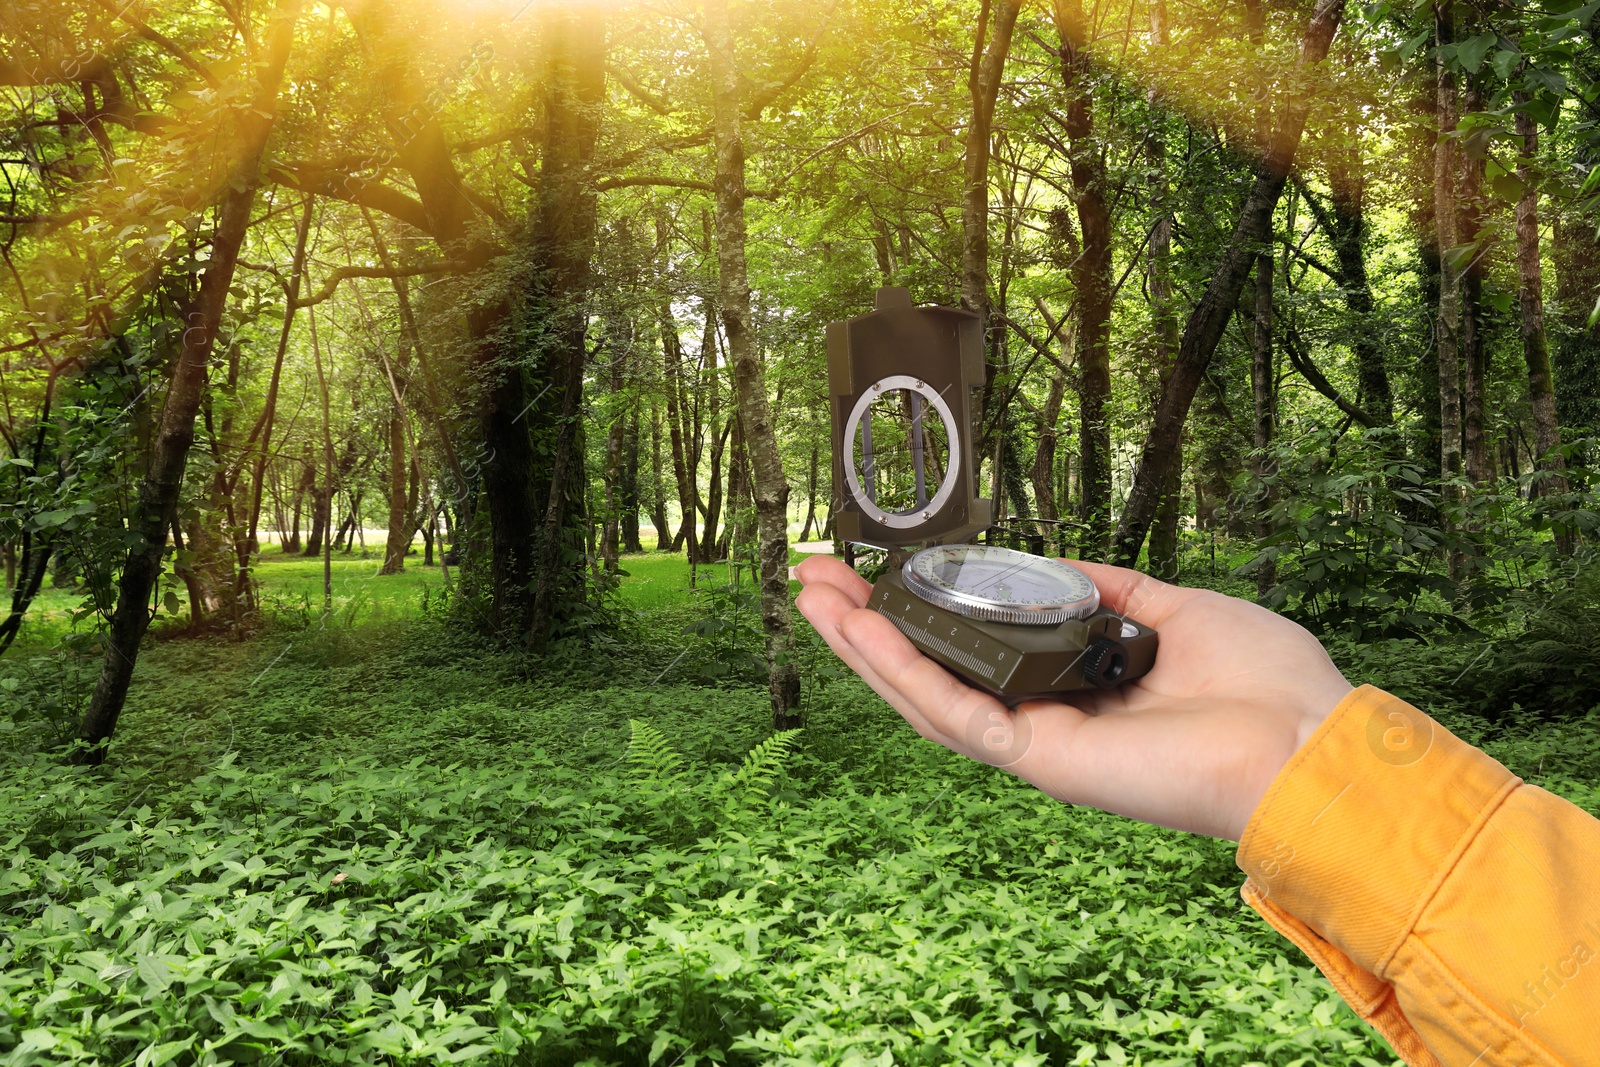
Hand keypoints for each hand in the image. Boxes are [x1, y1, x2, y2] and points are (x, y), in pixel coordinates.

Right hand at [794, 554, 1353, 840]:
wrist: (1308, 739)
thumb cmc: (1262, 684)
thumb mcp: (1174, 610)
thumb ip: (1109, 592)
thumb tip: (1060, 567)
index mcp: (1074, 691)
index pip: (974, 656)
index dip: (919, 615)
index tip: (878, 569)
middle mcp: (1046, 721)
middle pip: (932, 675)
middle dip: (867, 628)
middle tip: (814, 578)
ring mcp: (1039, 745)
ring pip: (925, 697)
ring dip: (863, 648)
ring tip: (810, 596)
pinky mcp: (1042, 760)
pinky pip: (957, 714)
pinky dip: (906, 674)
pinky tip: (864, 630)